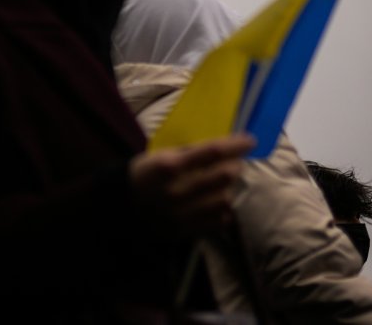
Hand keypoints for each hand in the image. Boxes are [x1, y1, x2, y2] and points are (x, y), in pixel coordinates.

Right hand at [128, 133, 252, 238]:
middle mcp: (179, 190)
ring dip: (230, 188)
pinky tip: (217, 202)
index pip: (212, 152)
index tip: (249, 140)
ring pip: (225, 199)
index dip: (235, 145)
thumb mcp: (160, 155)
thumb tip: (221, 147)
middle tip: (235, 162)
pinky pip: (219, 220)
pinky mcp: (187, 230)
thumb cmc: (143, 174)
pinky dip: (224, 210)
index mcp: (169, 166)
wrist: (122, 207)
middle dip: (236, 166)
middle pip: (224, 176)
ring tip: (225, 182)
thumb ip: (188, 153)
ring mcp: (184, 213)